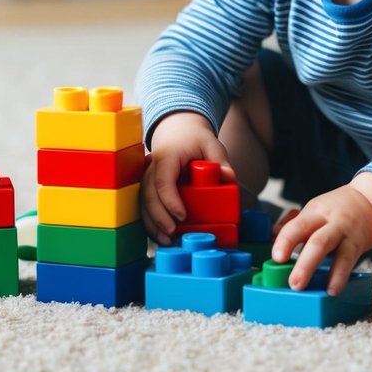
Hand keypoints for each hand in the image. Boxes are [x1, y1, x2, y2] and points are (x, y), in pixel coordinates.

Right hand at [141, 111, 234, 244]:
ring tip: (166, 240)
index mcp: (166, 156)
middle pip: (148, 195)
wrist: (178, 131)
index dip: (170, 200)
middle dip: (159, 217)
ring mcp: (146, 177)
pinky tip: (160, 236)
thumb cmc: (194, 139)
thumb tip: (228, 176)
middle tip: (173, 233)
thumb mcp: (210, 144)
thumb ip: (220, 159)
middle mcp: (151, 167)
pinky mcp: (147, 187)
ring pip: (143, 203)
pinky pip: (144, 206)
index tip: (182, 216)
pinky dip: (150, 222)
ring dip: (152, 224)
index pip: (163, 180)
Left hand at [269, 184, 371, 295]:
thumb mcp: (316, 210)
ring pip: (331, 249)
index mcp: (315, 211)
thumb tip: (272, 239)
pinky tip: (332, 290)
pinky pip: (348, 261)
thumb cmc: (339, 208)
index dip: (285, 241)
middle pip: (315, 240)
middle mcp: (329, 221)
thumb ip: (295, 225)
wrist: (370, 199)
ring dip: (317, 270)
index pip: (297, 225)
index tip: (276, 257)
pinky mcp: (357, 244)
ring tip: (306, 288)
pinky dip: (339, 277)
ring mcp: (345, 232)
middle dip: (302, 263)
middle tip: (292, 282)